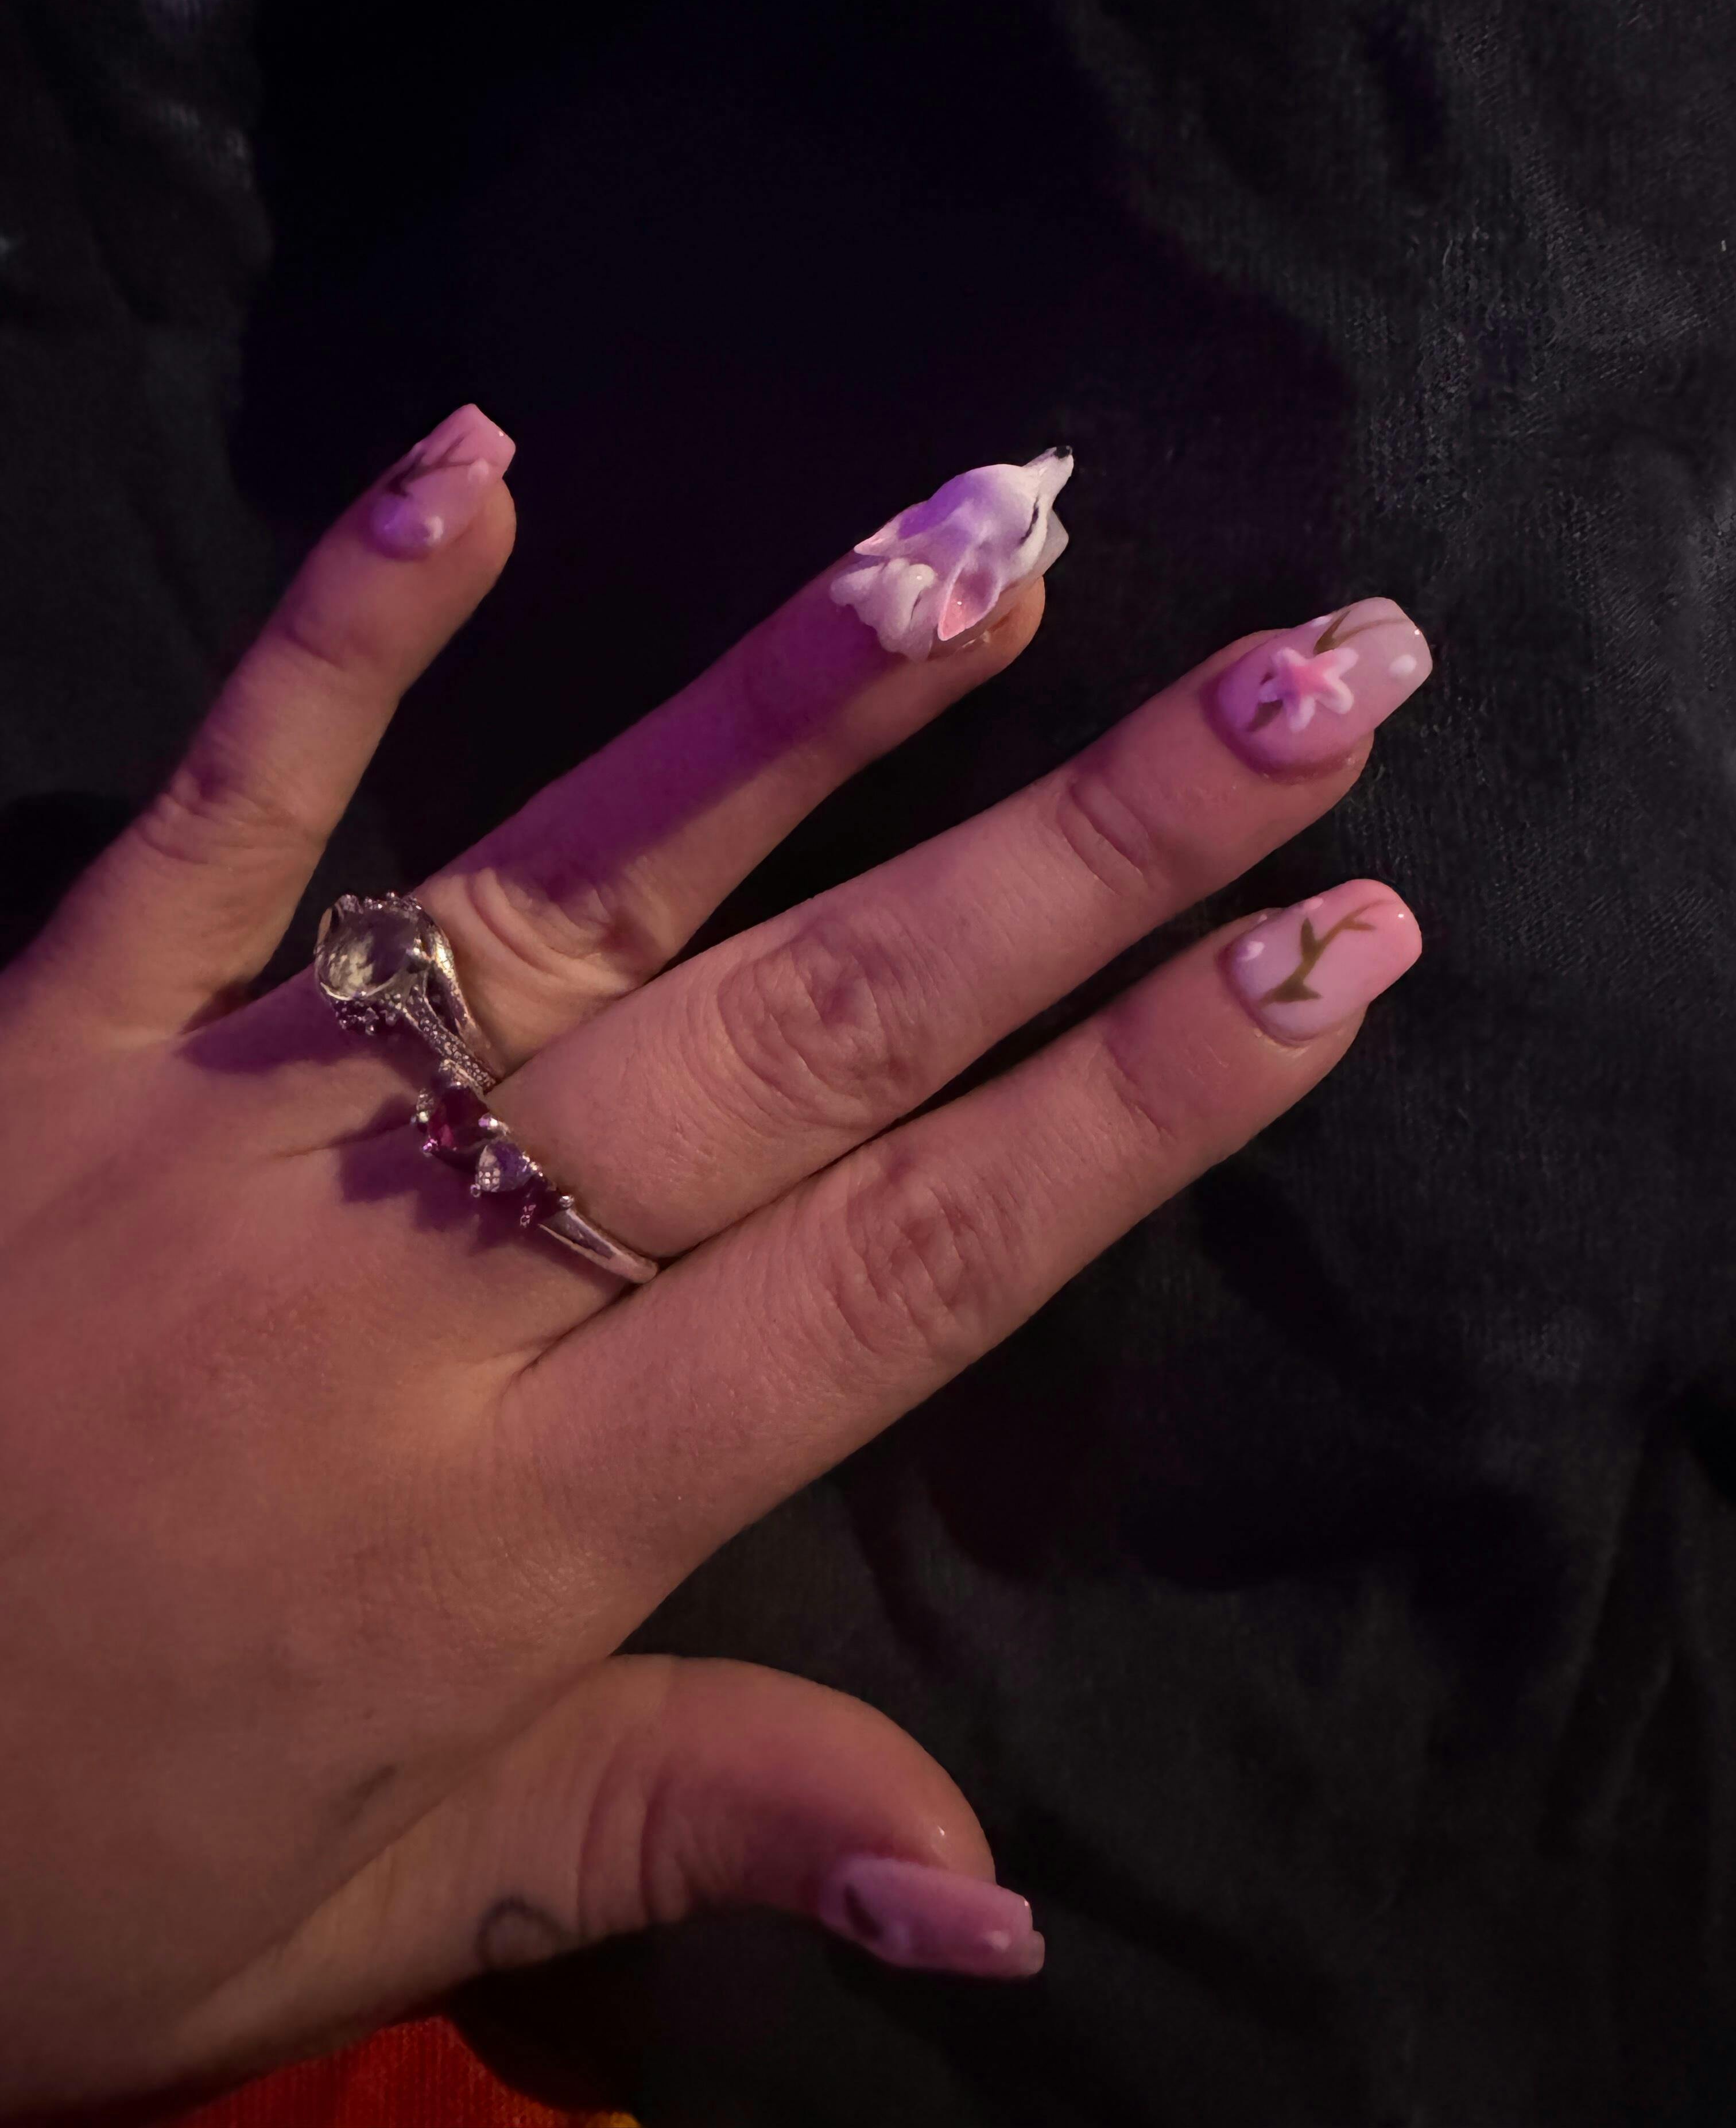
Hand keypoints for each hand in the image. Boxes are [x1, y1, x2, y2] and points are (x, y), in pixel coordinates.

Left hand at [0, 406, 1428, 2118]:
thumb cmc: (80, 1860)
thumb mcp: (400, 1897)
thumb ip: (702, 1833)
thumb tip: (1002, 1912)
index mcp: (537, 1509)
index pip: (915, 1259)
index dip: (1147, 1101)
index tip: (1341, 939)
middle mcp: (431, 1283)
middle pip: (816, 1032)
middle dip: (1089, 846)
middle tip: (1302, 679)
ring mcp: (245, 1125)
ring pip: (581, 879)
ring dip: (808, 701)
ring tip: (1009, 536)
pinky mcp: (67, 1029)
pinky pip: (230, 810)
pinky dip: (350, 632)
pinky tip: (484, 457)